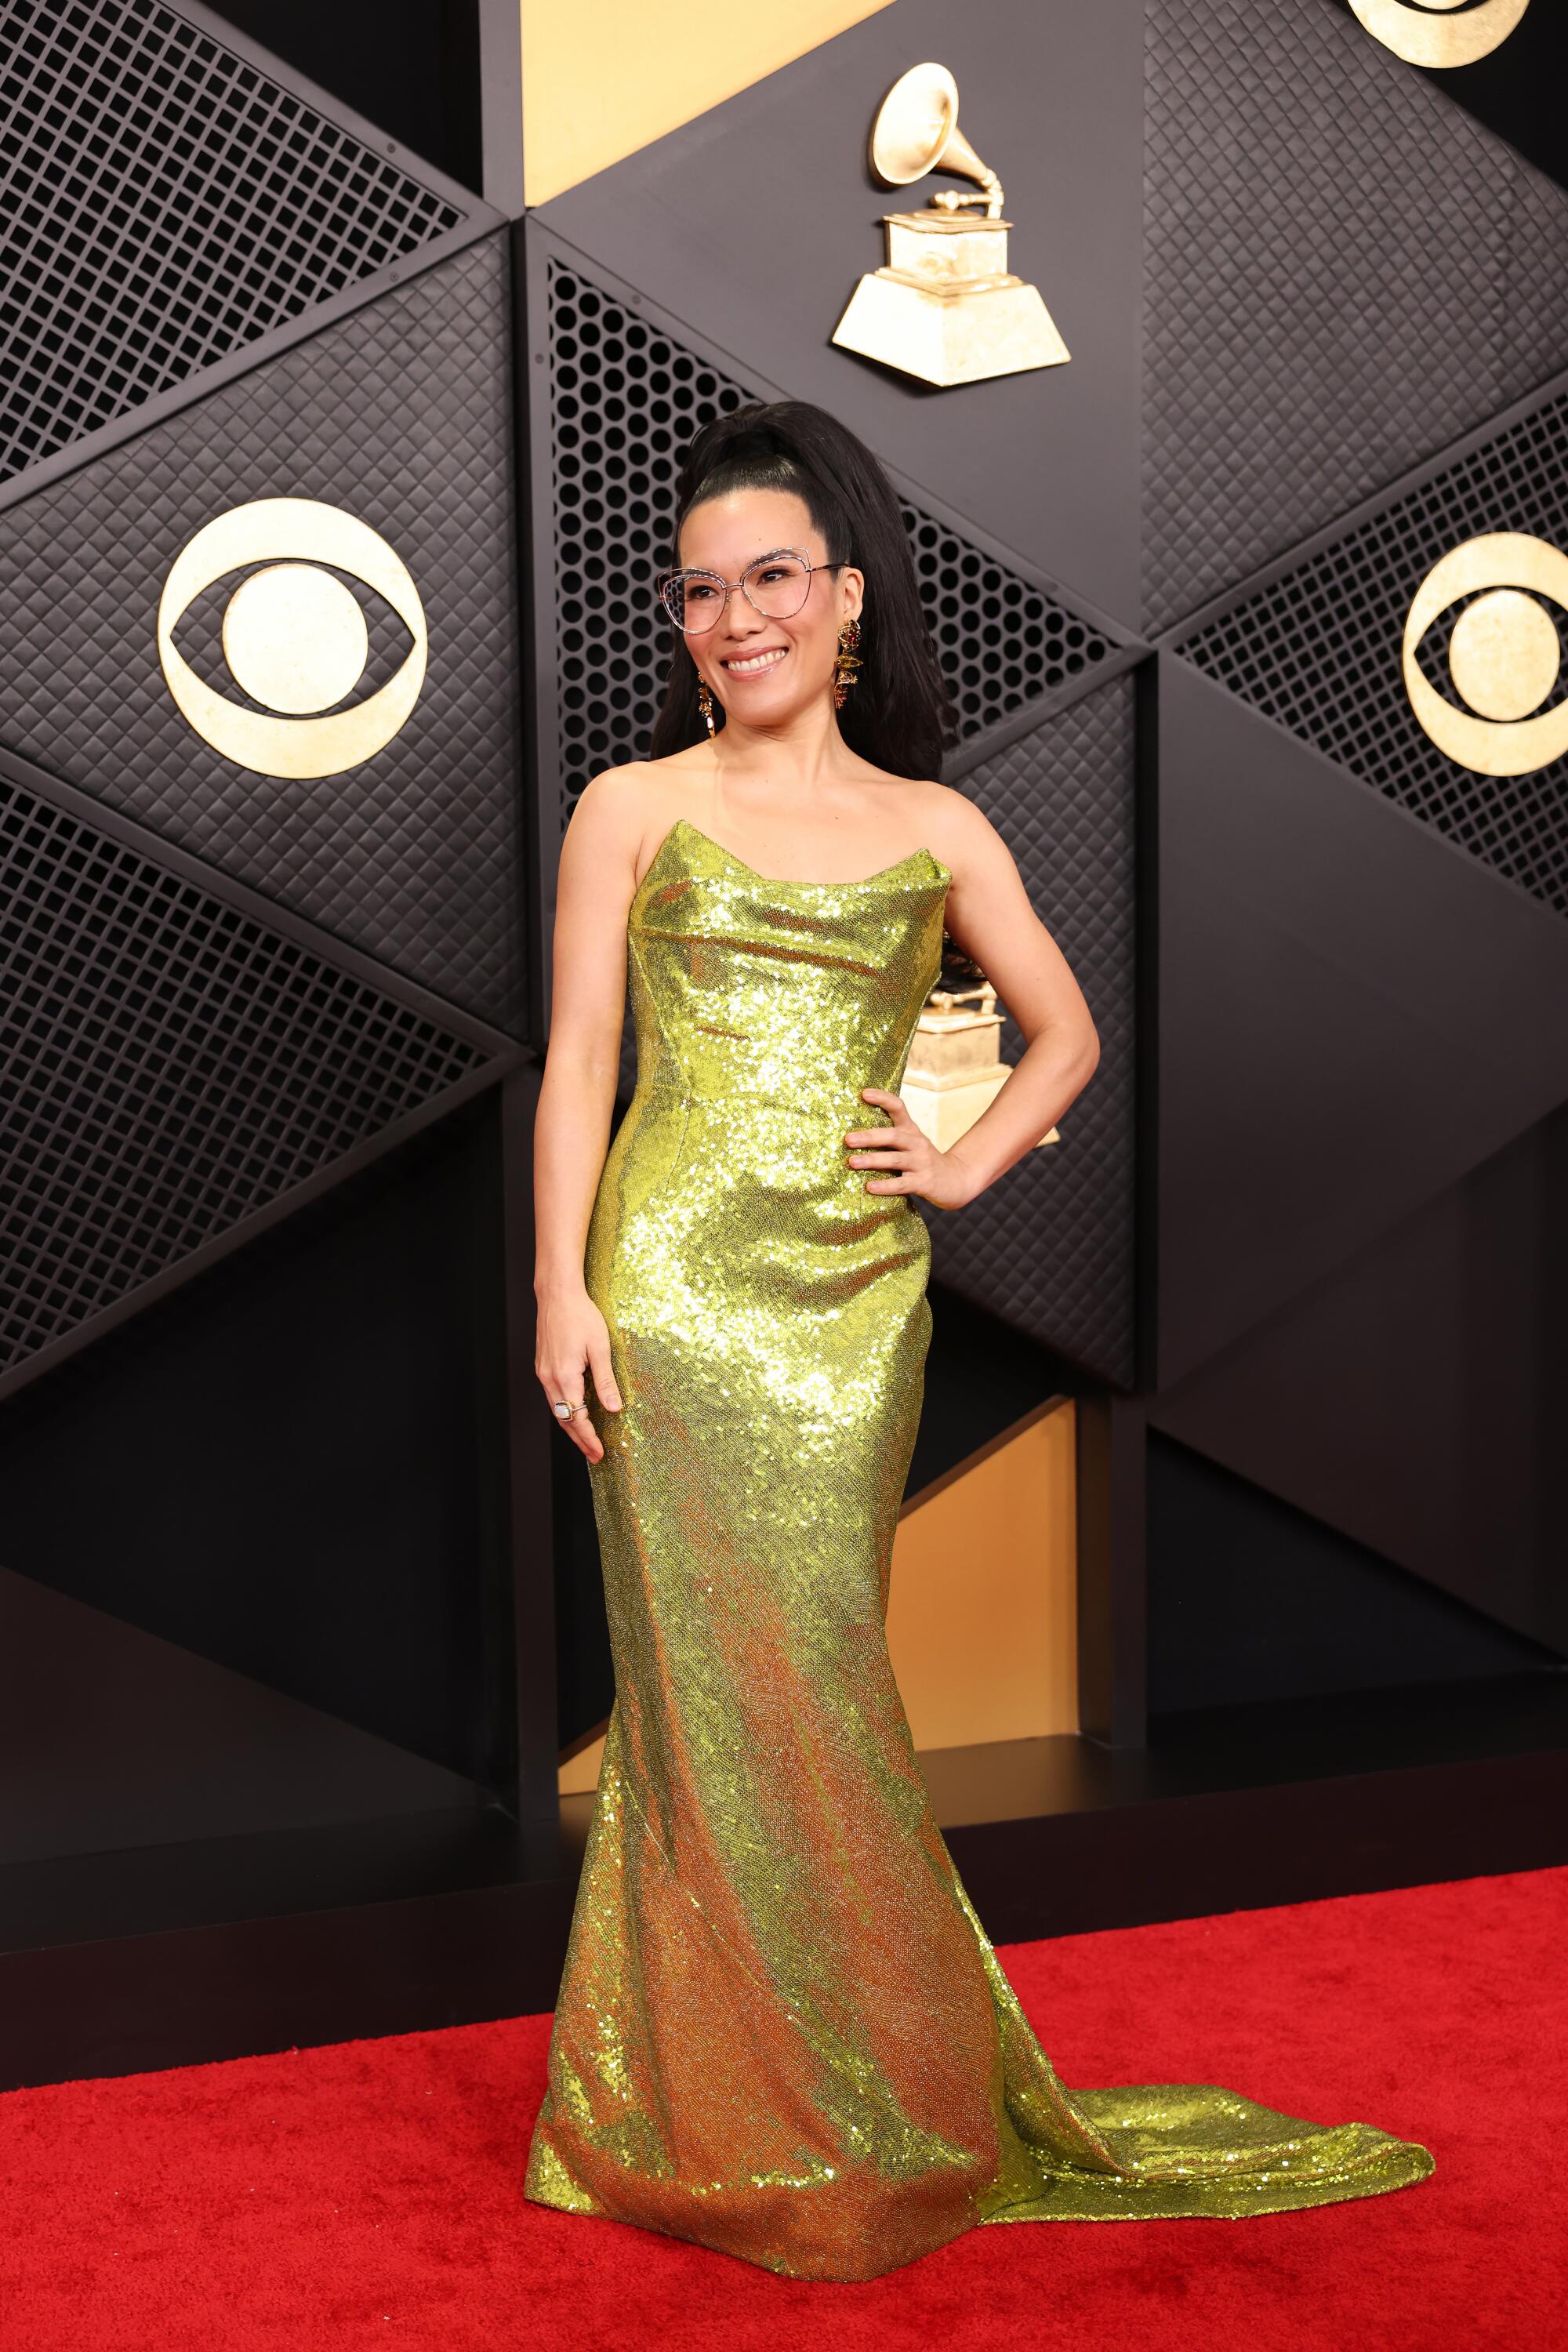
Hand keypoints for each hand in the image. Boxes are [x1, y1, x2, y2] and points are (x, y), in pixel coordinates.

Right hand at [535, 1286, 621, 1461]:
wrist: (557, 1294)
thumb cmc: (581, 1315)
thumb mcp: (601, 1348)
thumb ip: (605, 1381)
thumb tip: (614, 1408)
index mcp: (565, 1376)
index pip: (577, 1418)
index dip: (589, 1438)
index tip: (599, 1452)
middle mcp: (550, 1378)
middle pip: (564, 1419)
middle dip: (580, 1440)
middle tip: (595, 1455)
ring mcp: (543, 1372)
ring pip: (556, 1409)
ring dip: (571, 1427)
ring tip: (586, 1440)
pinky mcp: (542, 1366)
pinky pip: (553, 1396)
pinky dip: (564, 1410)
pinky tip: (575, 1412)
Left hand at [843, 1087, 977, 1212]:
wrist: (955, 1180)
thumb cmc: (922, 1160)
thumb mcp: (910, 1143)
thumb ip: (888, 1137)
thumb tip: (852, 1134)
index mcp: (911, 1130)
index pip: (898, 1108)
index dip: (882, 1099)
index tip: (864, 1093)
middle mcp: (917, 1143)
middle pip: (892, 1136)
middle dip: (869, 1137)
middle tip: (848, 1139)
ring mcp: (921, 1163)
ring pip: (894, 1160)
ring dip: (872, 1160)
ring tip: (852, 1162)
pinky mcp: (923, 1182)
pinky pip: (901, 1184)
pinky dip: (885, 1186)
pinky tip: (870, 1187)